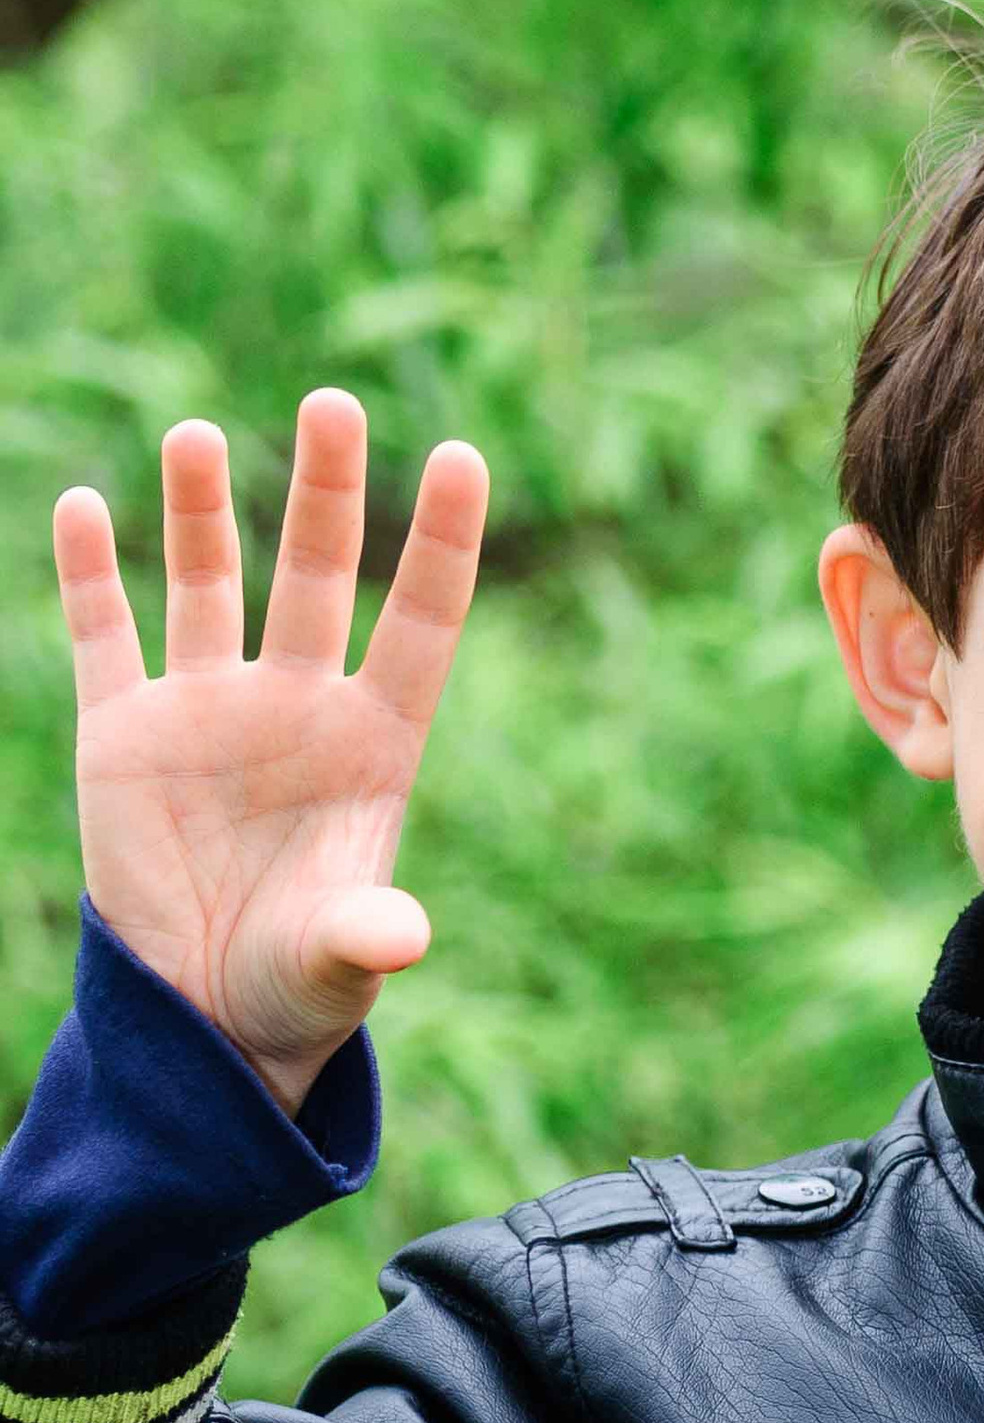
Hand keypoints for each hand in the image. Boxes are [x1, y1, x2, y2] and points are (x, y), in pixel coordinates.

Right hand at [55, 391, 487, 1118]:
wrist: (204, 1019)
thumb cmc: (297, 989)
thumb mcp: (334, 967)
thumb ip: (365, 938)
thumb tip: (405, 937)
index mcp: (372, 745)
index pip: (419, 623)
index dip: (440, 543)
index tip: (461, 456)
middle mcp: (295, 707)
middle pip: (316, 573)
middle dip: (327, 491)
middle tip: (334, 403)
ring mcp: (206, 710)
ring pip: (206, 582)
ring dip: (201, 509)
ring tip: (198, 434)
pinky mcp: (121, 733)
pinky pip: (103, 634)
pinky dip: (89, 570)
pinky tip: (82, 502)